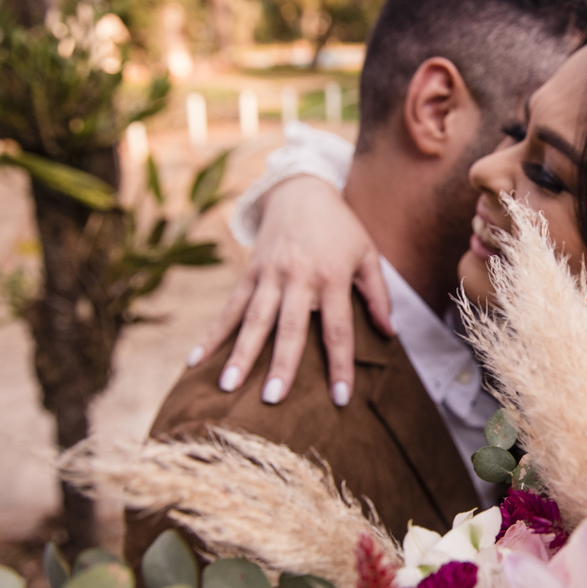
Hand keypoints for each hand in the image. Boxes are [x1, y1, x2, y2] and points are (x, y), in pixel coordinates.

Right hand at [189, 175, 392, 404]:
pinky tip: (197, 359)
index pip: (338, 328)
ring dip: (240, 354)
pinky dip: (213, 333)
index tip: (340, 398)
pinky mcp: (249, 272)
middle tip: (273, 399)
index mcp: (332, 275)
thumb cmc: (340, 227)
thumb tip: (389, 333)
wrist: (300, 188)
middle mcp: (298, 276)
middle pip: (289, 328)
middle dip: (281, 364)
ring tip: (228, 386)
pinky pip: (229, 307)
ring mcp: (269, 274)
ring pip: (253, 320)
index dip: (340, 364)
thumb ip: (378, 294)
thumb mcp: (367, 253)